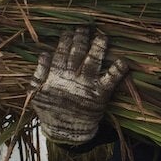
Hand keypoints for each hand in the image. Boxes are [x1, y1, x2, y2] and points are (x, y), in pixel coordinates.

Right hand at [30, 27, 129, 144]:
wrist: (65, 133)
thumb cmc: (51, 111)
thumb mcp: (36, 94)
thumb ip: (39, 74)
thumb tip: (43, 53)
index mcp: (56, 76)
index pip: (61, 53)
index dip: (65, 40)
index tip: (69, 30)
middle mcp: (72, 78)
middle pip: (77, 52)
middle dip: (81, 38)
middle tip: (85, 27)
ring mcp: (87, 85)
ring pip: (92, 61)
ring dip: (98, 47)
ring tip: (102, 36)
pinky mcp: (100, 94)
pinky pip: (110, 80)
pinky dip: (117, 70)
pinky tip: (123, 61)